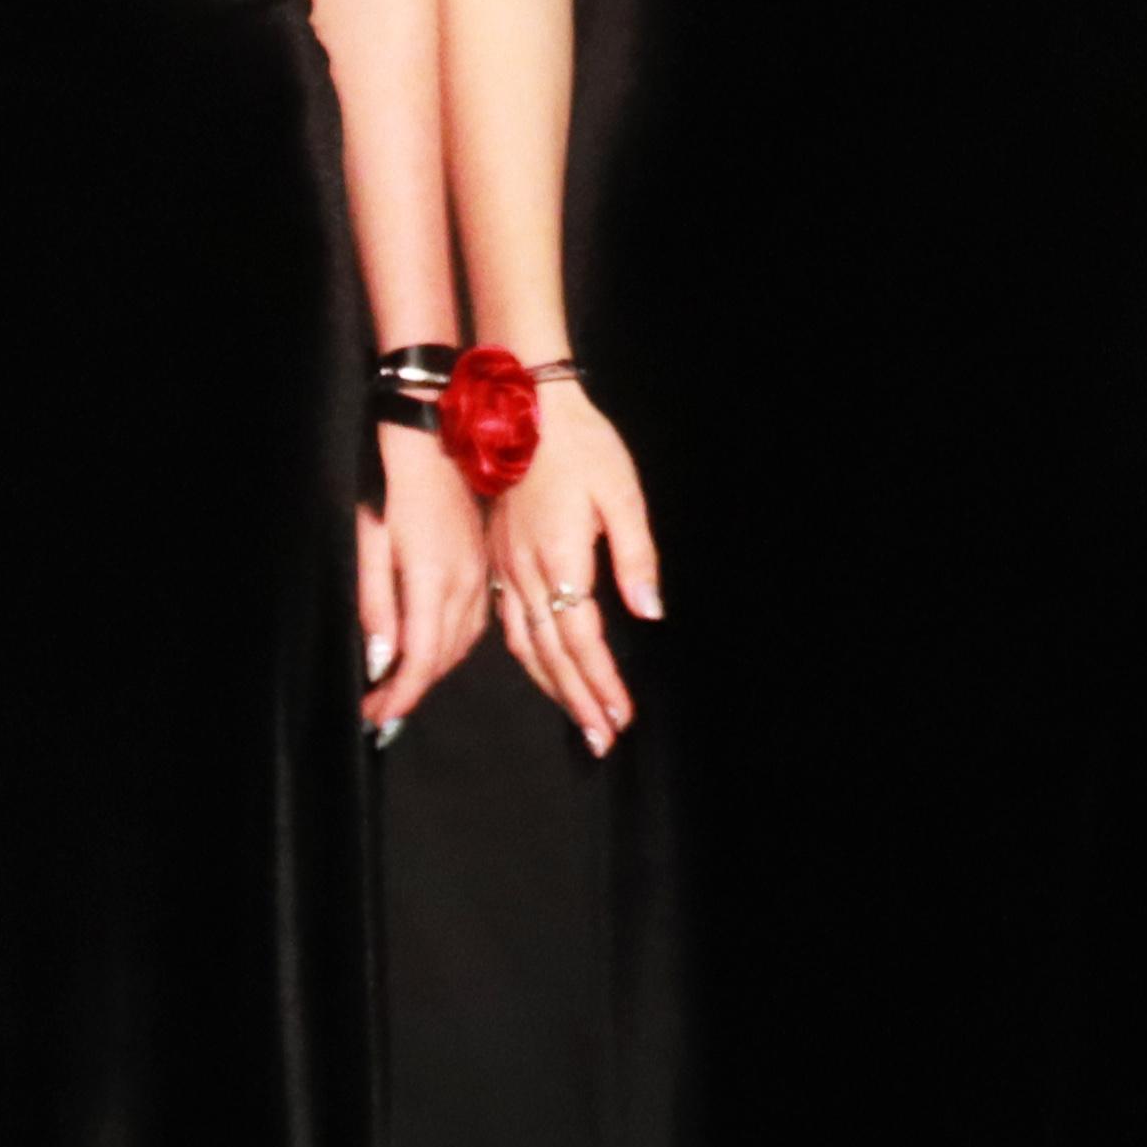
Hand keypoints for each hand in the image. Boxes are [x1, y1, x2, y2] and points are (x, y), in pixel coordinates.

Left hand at [362, 455, 489, 733]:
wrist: (433, 436)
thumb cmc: (389, 484)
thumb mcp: (371, 541)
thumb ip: (376, 604)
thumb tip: (383, 662)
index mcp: (434, 582)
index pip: (418, 660)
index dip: (397, 697)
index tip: (375, 719)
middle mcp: (464, 587)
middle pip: (440, 659)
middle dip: (410, 691)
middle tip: (379, 712)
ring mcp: (479, 576)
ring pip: (459, 645)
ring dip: (431, 672)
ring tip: (400, 690)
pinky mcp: (482, 565)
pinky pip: (473, 624)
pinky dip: (451, 647)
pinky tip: (434, 651)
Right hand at [487, 390, 662, 752]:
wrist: (521, 407)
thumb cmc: (581, 446)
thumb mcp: (622, 495)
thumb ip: (635, 557)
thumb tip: (649, 613)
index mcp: (558, 558)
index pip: (582, 638)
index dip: (601, 683)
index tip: (619, 717)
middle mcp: (524, 571)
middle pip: (550, 652)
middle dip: (576, 699)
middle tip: (600, 739)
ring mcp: (505, 566)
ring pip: (523, 643)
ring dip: (551, 685)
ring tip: (576, 716)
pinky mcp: (497, 557)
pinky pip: (507, 622)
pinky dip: (526, 656)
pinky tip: (541, 669)